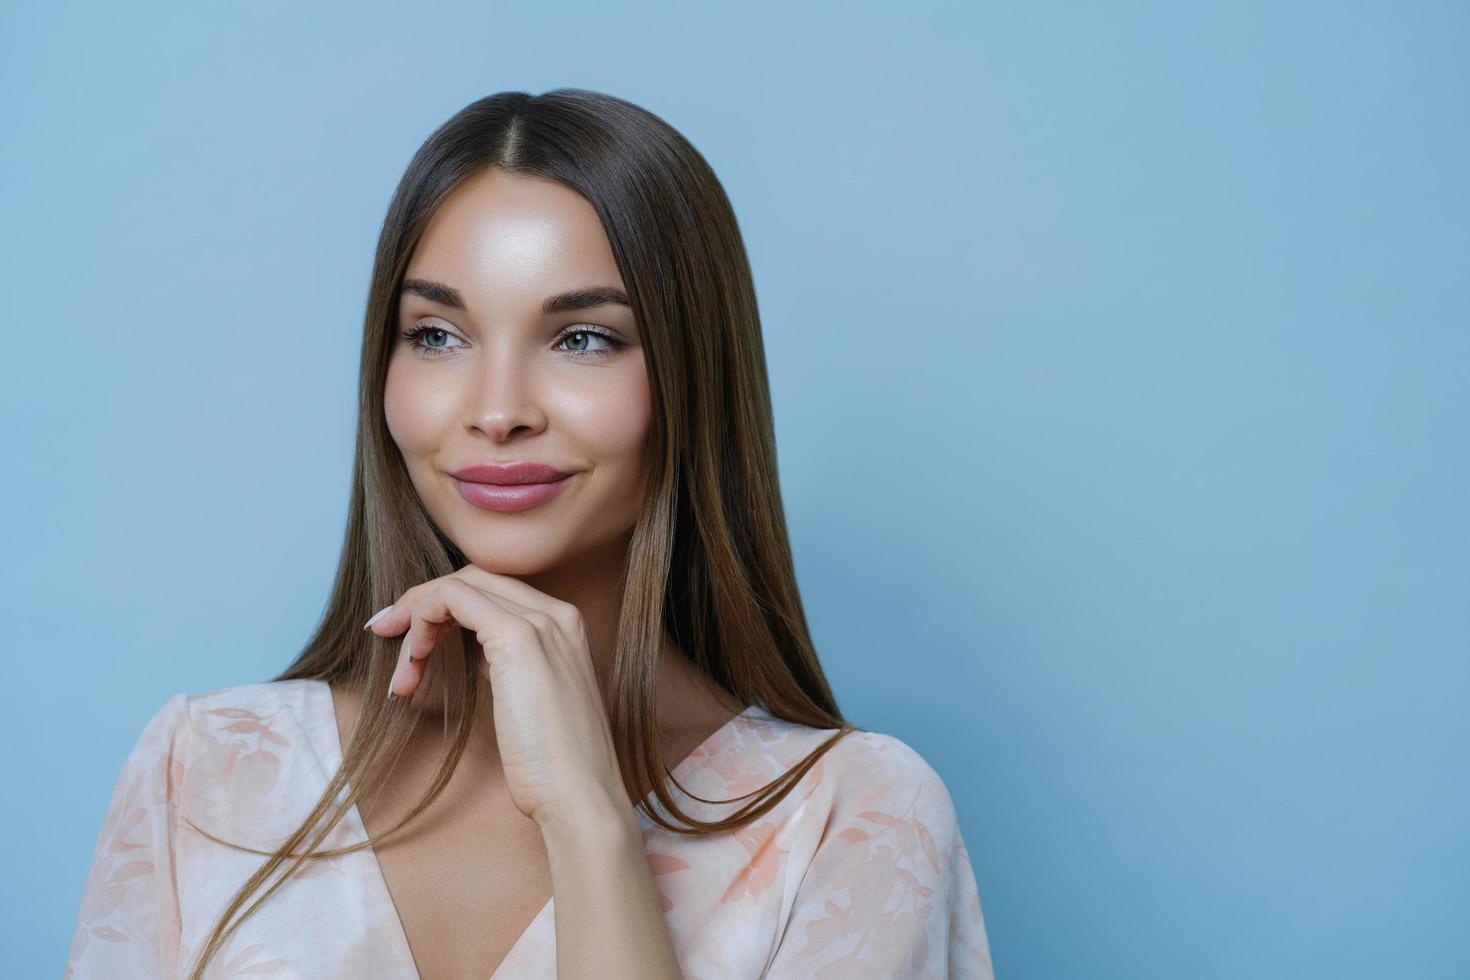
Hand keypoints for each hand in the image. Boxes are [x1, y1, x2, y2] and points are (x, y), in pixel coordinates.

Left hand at [364, 563, 629, 830]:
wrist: (580, 798)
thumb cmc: (555, 770)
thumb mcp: (534, 705)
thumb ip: (514, 671)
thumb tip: (478, 657)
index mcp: (567, 628)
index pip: (496, 591)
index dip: (446, 609)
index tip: (412, 644)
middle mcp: (558, 615)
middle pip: (475, 579)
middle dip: (423, 605)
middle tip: (387, 637)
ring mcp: (540, 622)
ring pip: (459, 584)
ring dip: (416, 619)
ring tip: (402, 674)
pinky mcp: (516, 637)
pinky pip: (452, 598)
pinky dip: (421, 620)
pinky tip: (412, 664)